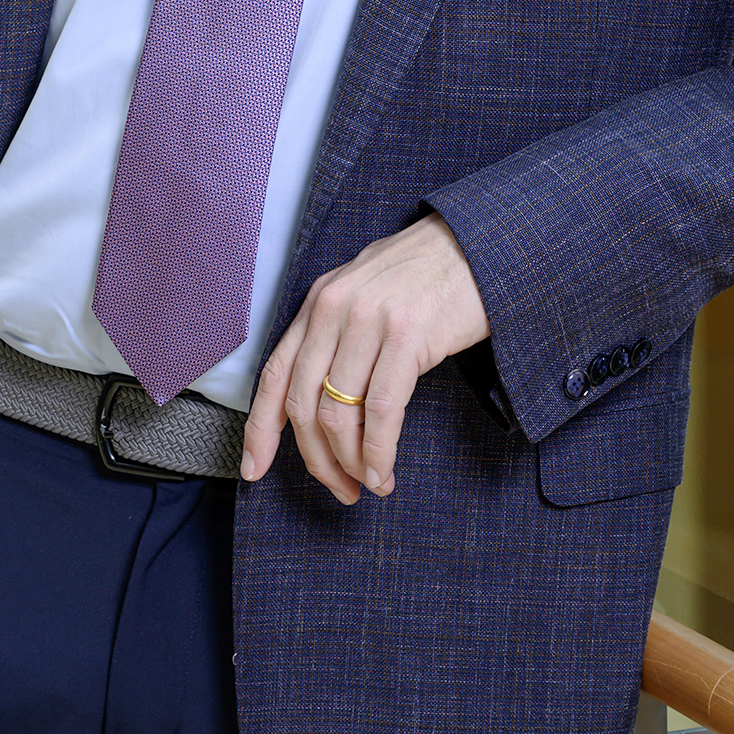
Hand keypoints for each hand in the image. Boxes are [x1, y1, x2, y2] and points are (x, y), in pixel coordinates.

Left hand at [241, 213, 488, 505]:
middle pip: (303, 404)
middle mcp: (334, 307)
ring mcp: (369, 320)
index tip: (254, 469)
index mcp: (319, 300)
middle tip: (339, 489)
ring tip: (369, 483)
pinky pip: (380, 411)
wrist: (479, 244)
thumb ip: (337, 335)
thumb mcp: (366, 293)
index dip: (260, 430)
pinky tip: (384, 472)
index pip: (274, 374)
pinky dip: (379, 452)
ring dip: (351, 463)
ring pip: (339, 414)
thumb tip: (321, 406)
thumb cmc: (427, 275)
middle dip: (317, 460)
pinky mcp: (407, 335)